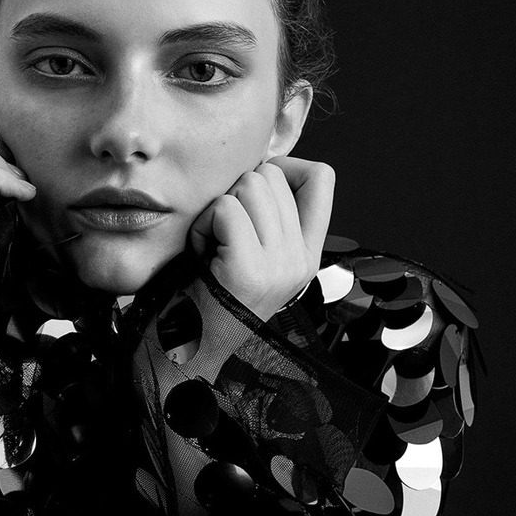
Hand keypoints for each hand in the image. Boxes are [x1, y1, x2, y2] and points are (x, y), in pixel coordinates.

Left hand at [188, 156, 334, 320]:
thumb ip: (272, 217)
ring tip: (213, 244)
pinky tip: (202, 253)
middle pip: (271, 176)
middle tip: (224, 234)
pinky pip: (224, 209)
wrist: (193, 347)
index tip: (255, 193)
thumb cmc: (214, 294)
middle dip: (236, 194)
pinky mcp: (248, 269)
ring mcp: (279, 265)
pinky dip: (203, 225)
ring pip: (248, 186)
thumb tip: (263, 167)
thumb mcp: (258, 256)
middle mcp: (301, 260)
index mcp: (309, 254)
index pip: (323, 177)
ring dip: (216, 209)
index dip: (284, 167)